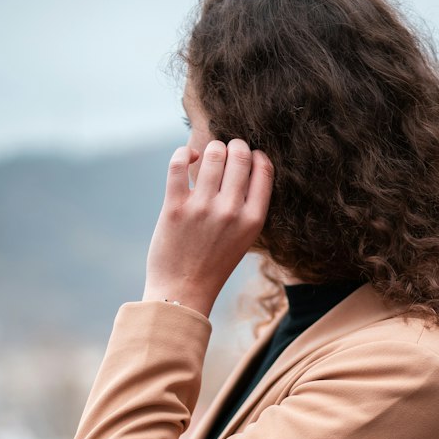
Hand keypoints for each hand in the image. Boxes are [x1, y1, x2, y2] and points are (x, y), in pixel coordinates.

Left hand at [142, 138, 273, 317]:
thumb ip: (248, 206)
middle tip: (228, 152)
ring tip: (209, 156)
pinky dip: (184, 153)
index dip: (256, 155)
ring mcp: (202, 208)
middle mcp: (230, 211)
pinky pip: (179, 163)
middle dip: (235, 146)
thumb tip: (245, 163)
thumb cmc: (214, 263)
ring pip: (213, 154)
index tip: (247, 159)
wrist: (183, 291)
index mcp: (253, 219)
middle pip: (240, 155)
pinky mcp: (175, 207)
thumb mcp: (244, 238)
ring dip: (212, 149)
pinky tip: (188, 158)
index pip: (264, 168)